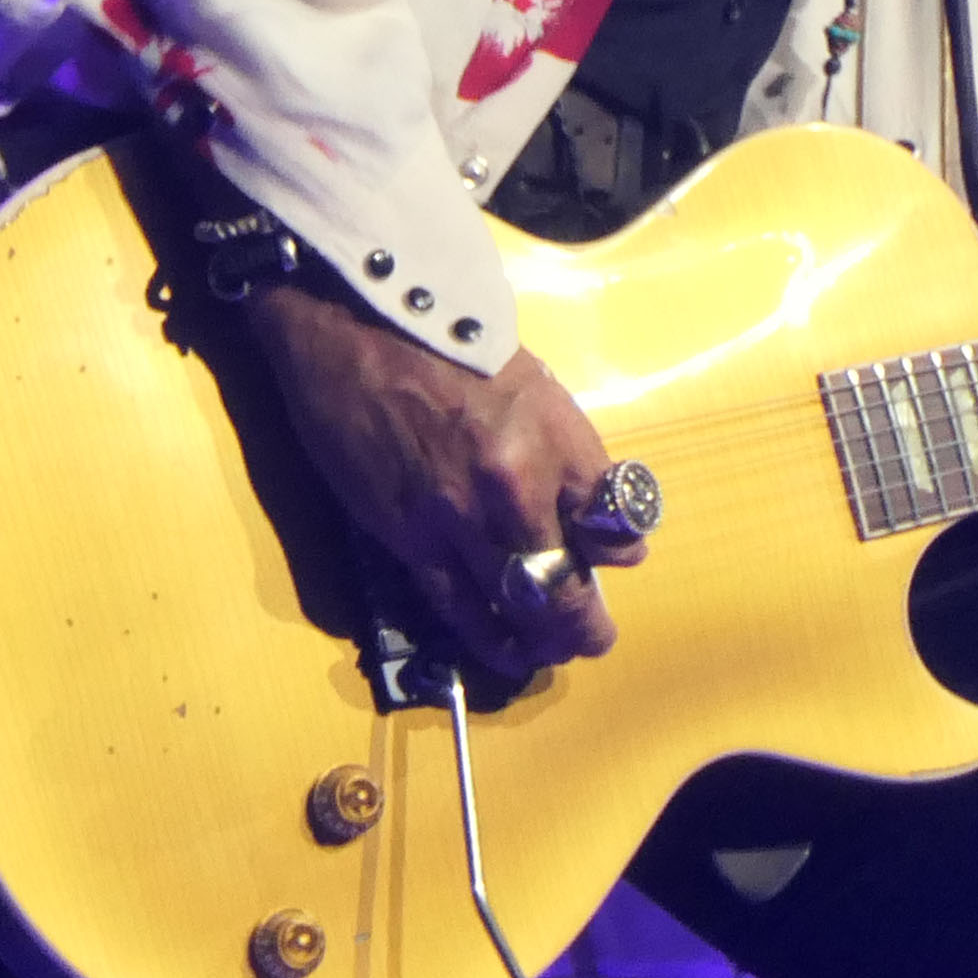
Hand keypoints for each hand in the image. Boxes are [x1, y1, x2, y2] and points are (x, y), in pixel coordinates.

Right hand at [234, 282, 643, 677]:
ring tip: (552, 651)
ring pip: (515, 607)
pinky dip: (487, 637)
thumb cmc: (452, 345)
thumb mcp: (535, 387)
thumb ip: (568, 454)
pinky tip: (504, 650)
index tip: (614, 557)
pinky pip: (457, 606)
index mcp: (553, 441)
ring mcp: (457, 520)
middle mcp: (514, 489)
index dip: (620, 550)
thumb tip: (595, 517)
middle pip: (567, 584)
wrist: (356, 326)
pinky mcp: (407, 537)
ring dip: (541, 640)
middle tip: (592, 637)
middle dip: (585, 623)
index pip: (614, 522)